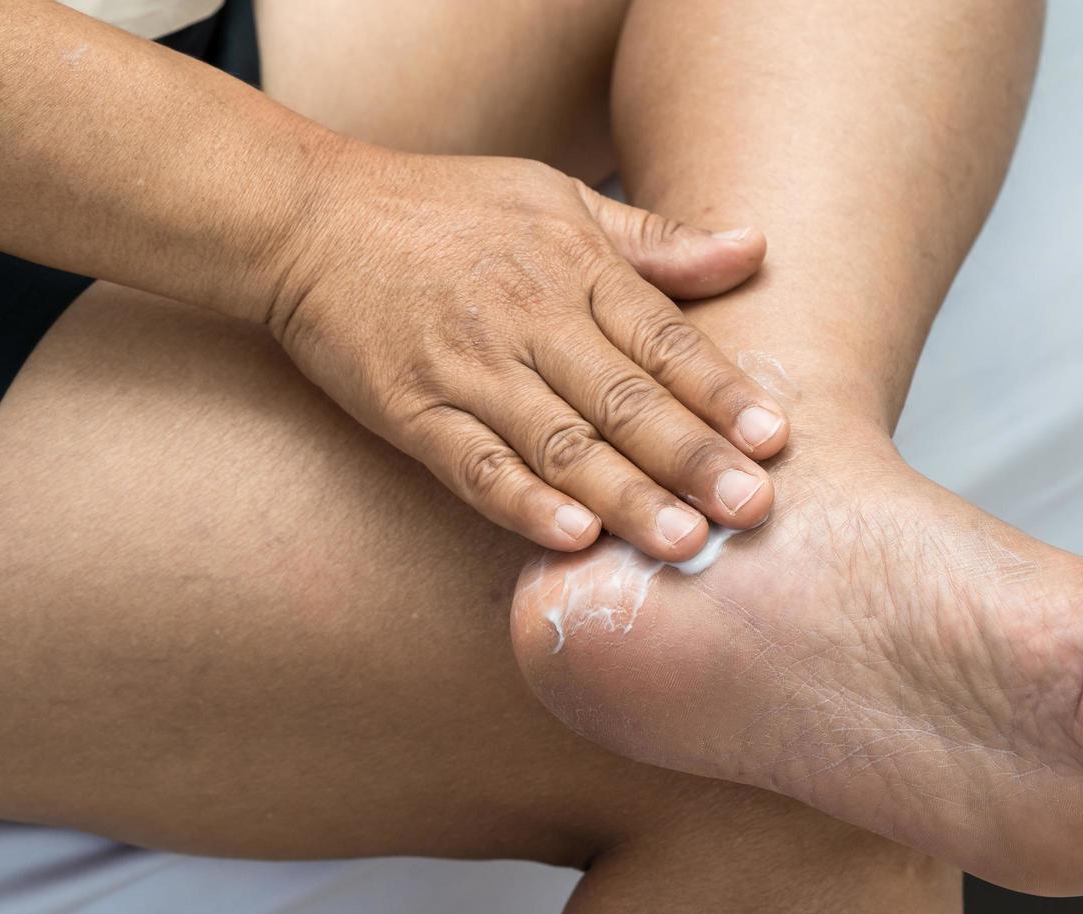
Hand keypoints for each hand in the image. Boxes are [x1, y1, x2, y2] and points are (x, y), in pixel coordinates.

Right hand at [266, 149, 787, 559]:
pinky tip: (571, 537)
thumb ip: (657, 240)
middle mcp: (527, 318)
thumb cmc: (447, 210)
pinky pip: (474, 466)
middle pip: (623, 399)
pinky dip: (522, 503)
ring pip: (558, 443)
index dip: (720, 391)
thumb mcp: (557, 200)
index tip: (773, 439)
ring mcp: (467, 368)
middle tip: (752, 510)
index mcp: (572, 267)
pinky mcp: (412, 410)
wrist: (309, 218)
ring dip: (624, 497)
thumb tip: (755, 246)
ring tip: (683, 543)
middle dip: (692, 458)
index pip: (662, 339)